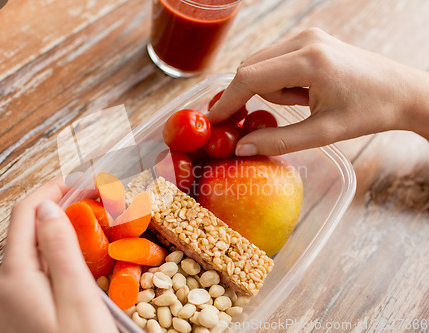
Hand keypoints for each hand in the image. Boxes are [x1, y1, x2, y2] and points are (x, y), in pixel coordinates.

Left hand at [0, 178, 117, 332]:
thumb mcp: (77, 297)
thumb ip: (60, 250)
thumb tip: (47, 207)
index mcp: (14, 278)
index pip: (26, 213)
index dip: (53, 190)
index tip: (81, 180)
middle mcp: (4, 286)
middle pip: (27, 230)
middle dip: (60, 207)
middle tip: (95, 199)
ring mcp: (9, 299)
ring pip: (33, 250)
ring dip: (60, 230)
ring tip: (93, 221)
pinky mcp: (19, 309)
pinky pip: (36, 269)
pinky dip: (57, 253)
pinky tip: (79, 253)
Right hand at [209, 28, 428, 155]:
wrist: (401, 90)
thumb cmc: (368, 112)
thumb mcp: (323, 133)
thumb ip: (279, 141)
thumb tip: (241, 148)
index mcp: (310, 61)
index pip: (250, 77)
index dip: (227, 100)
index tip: (212, 121)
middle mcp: (305, 40)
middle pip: (250, 67)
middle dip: (250, 96)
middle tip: (259, 120)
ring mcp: (307, 35)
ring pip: (260, 64)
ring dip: (269, 89)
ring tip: (303, 103)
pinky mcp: (309, 38)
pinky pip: (274, 60)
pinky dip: (278, 80)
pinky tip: (303, 91)